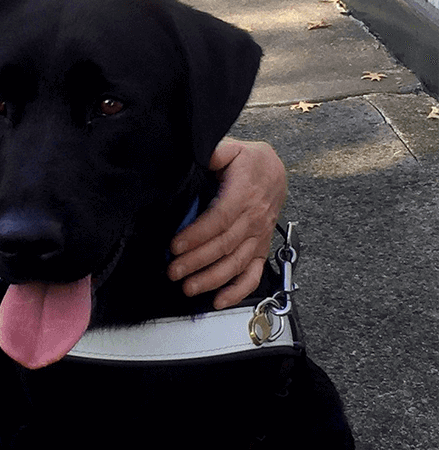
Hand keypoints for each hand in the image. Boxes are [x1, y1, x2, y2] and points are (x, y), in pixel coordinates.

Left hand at [167, 139, 285, 308]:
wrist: (275, 171)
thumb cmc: (249, 161)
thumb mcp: (231, 149)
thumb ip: (214, 153)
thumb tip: (199, 155)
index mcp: (244, 195)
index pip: (219, 220)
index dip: (197, 235)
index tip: (175, 245)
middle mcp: (254, 219)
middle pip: (224, 245)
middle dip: (197, 261)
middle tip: (173, 271)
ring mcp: (259, 237)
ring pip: (236, 263)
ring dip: (213, 279)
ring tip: (189, 287)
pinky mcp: (261, 248)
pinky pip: (253, 274)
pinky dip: (238, 290)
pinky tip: (220, 300)